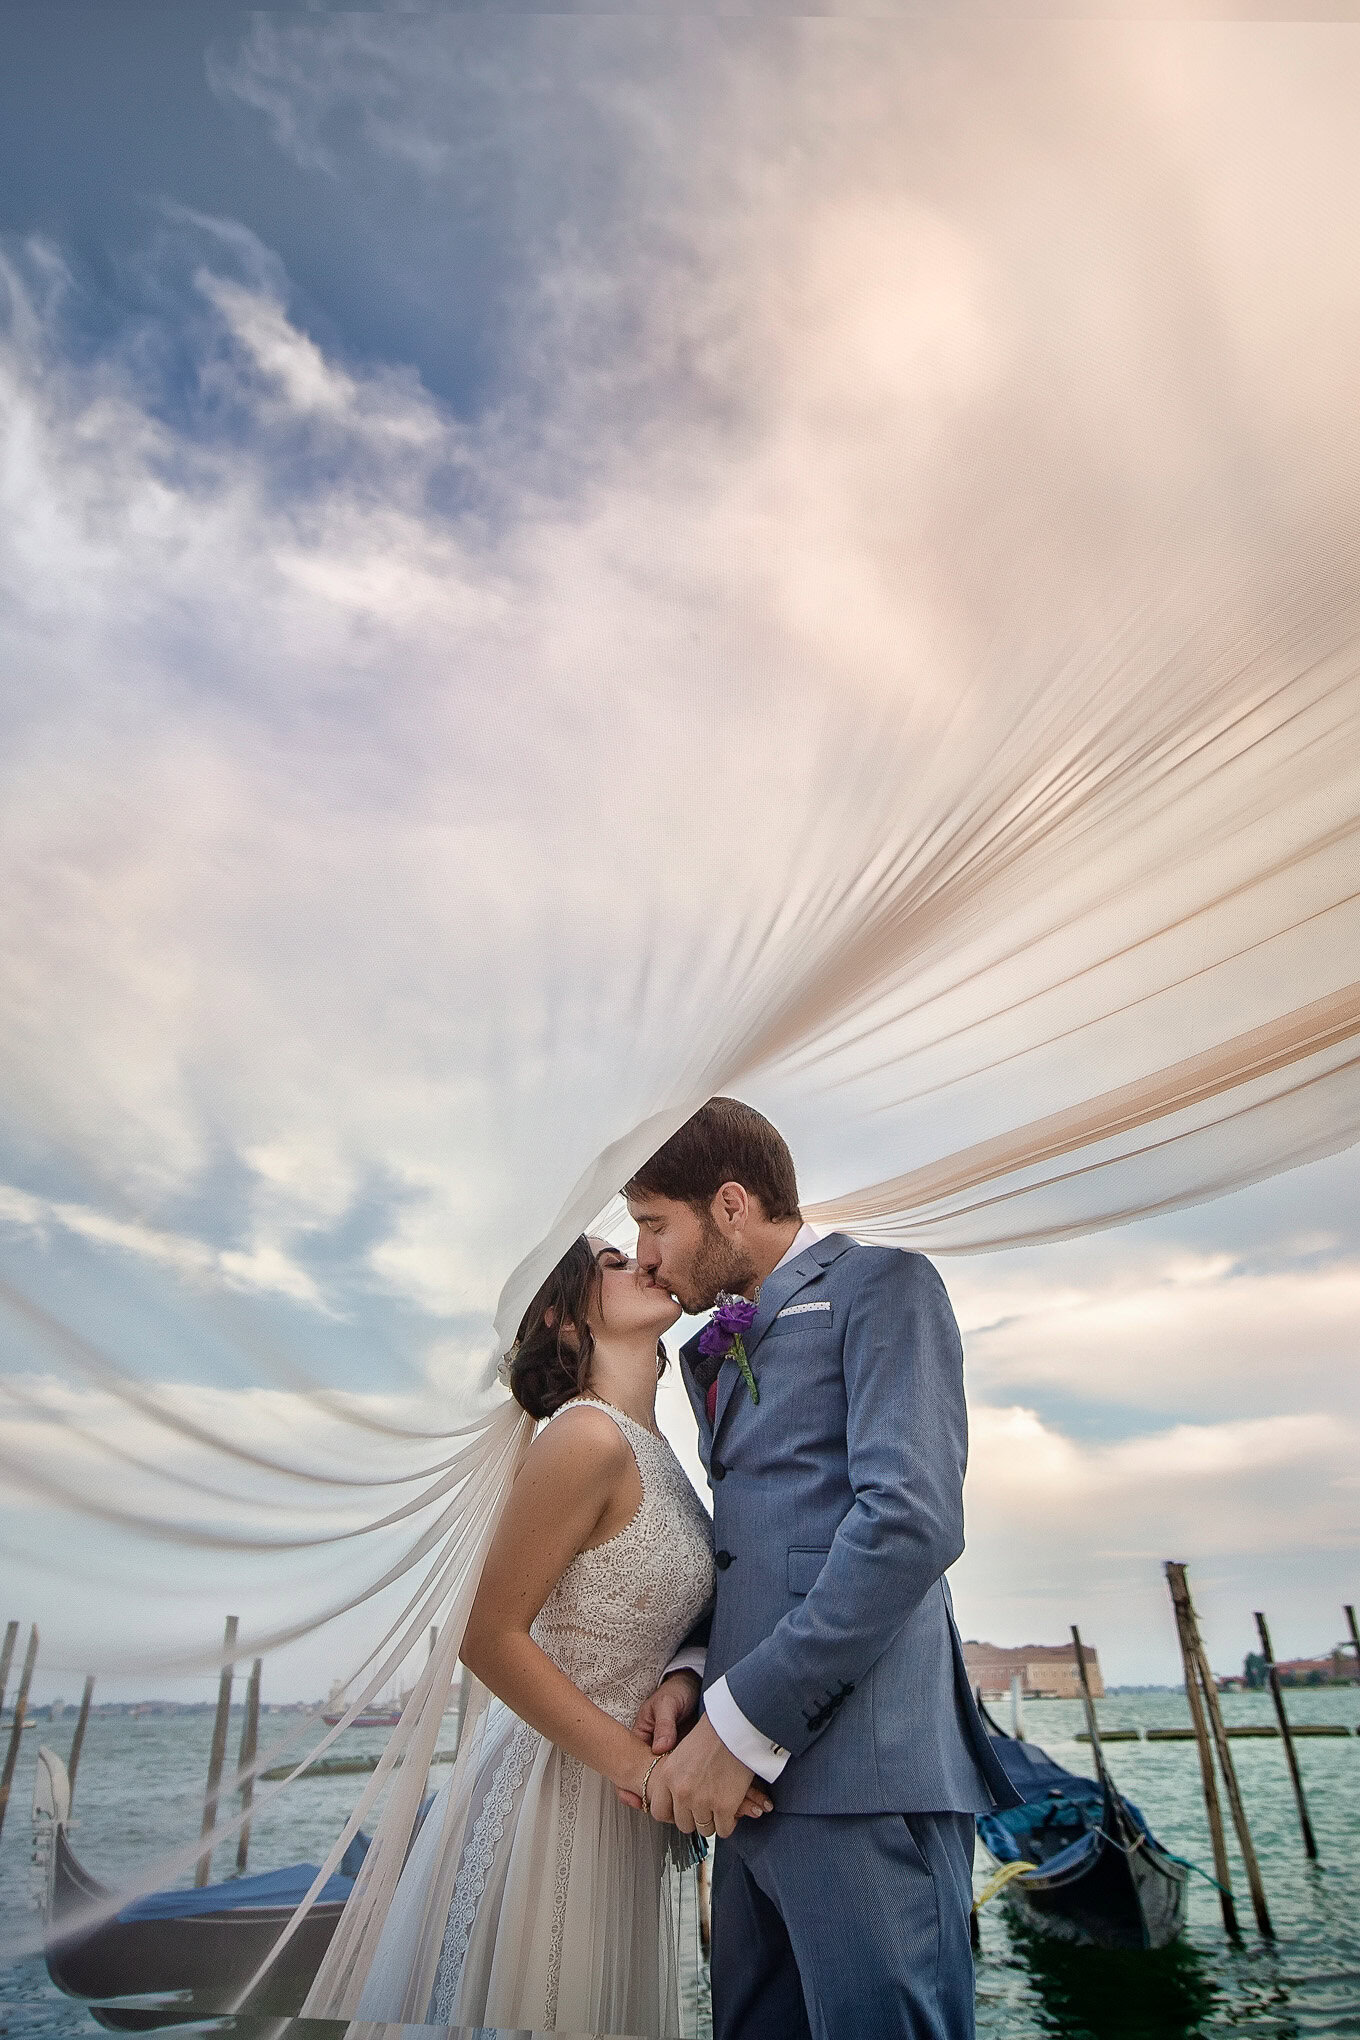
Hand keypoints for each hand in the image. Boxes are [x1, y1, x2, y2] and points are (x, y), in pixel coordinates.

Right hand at [615, 1671, 701, 1808]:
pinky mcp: (684, 1761)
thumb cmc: (677, 1692)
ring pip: (661, 1784)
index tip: (634, 1798)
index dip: (627, 1785)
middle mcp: (651, 1750)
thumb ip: (664, 1724)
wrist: (696, 1687)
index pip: (628, 1765)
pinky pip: (678, 1780)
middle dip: (646, 1796)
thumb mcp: (667, 1703)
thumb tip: (660, 1747)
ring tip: (672, 1804)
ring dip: (664, 1795)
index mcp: (641, 1737)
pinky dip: (680, 1790)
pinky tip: (686, 1796)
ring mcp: (668, 1757)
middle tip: (653, 1806)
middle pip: (642, 1779)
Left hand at [644, 1714, 770, 1839]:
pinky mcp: (725, 1807)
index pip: (659, 1812)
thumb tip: (674, 1799)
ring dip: (713, 1820)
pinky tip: (731, 1809)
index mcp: (667, 1776)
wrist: (735, 1726)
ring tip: (719, 1805)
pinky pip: (723, 1830)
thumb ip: (673, 1778)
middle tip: (705, 1806)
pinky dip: (729, 1823)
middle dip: (695, 1817)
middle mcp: (681, 1792)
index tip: (682, 1810)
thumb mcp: (681, 1753)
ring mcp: (703, 1801)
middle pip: (683, 1824)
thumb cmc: (712, 1734)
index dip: (672, 1813)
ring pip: (704, 1829)